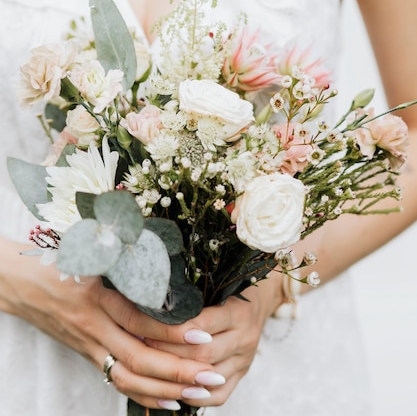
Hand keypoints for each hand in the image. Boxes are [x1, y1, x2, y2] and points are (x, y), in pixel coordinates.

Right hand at [0, 239, 225, 409]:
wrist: (19, 282)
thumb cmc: (58, 261)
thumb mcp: (89, 252)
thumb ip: (123, 256)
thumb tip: (163, 258)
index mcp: (96, 297)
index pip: (139, 321)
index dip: (171, 331)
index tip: (203, 335)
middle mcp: (93, 326)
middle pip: (138, 358)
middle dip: (177, 371)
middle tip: (210, 376)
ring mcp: (89, 345)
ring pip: (128, 378)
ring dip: (165, 389)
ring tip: (198, 393)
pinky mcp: (88, 354)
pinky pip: (117, 379)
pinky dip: (145, 393)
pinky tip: (170, 399)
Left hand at [141, 271, 283, 407]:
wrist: (259, 300)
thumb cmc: (229, 289)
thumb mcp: (216, 285)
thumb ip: (192, 297)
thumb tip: (155, 305)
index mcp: (238, 311)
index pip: (202, 325)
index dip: (172, 329)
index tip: (147, 328)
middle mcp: (245, 337)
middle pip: (204, 354)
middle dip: (169, 353)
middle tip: (143, 348)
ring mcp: (245, 359)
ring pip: (208, 377)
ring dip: (178, 377)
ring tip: (152, 370)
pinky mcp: (242, 375)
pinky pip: (219, 395)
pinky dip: (196, 397)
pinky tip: (175, 390)